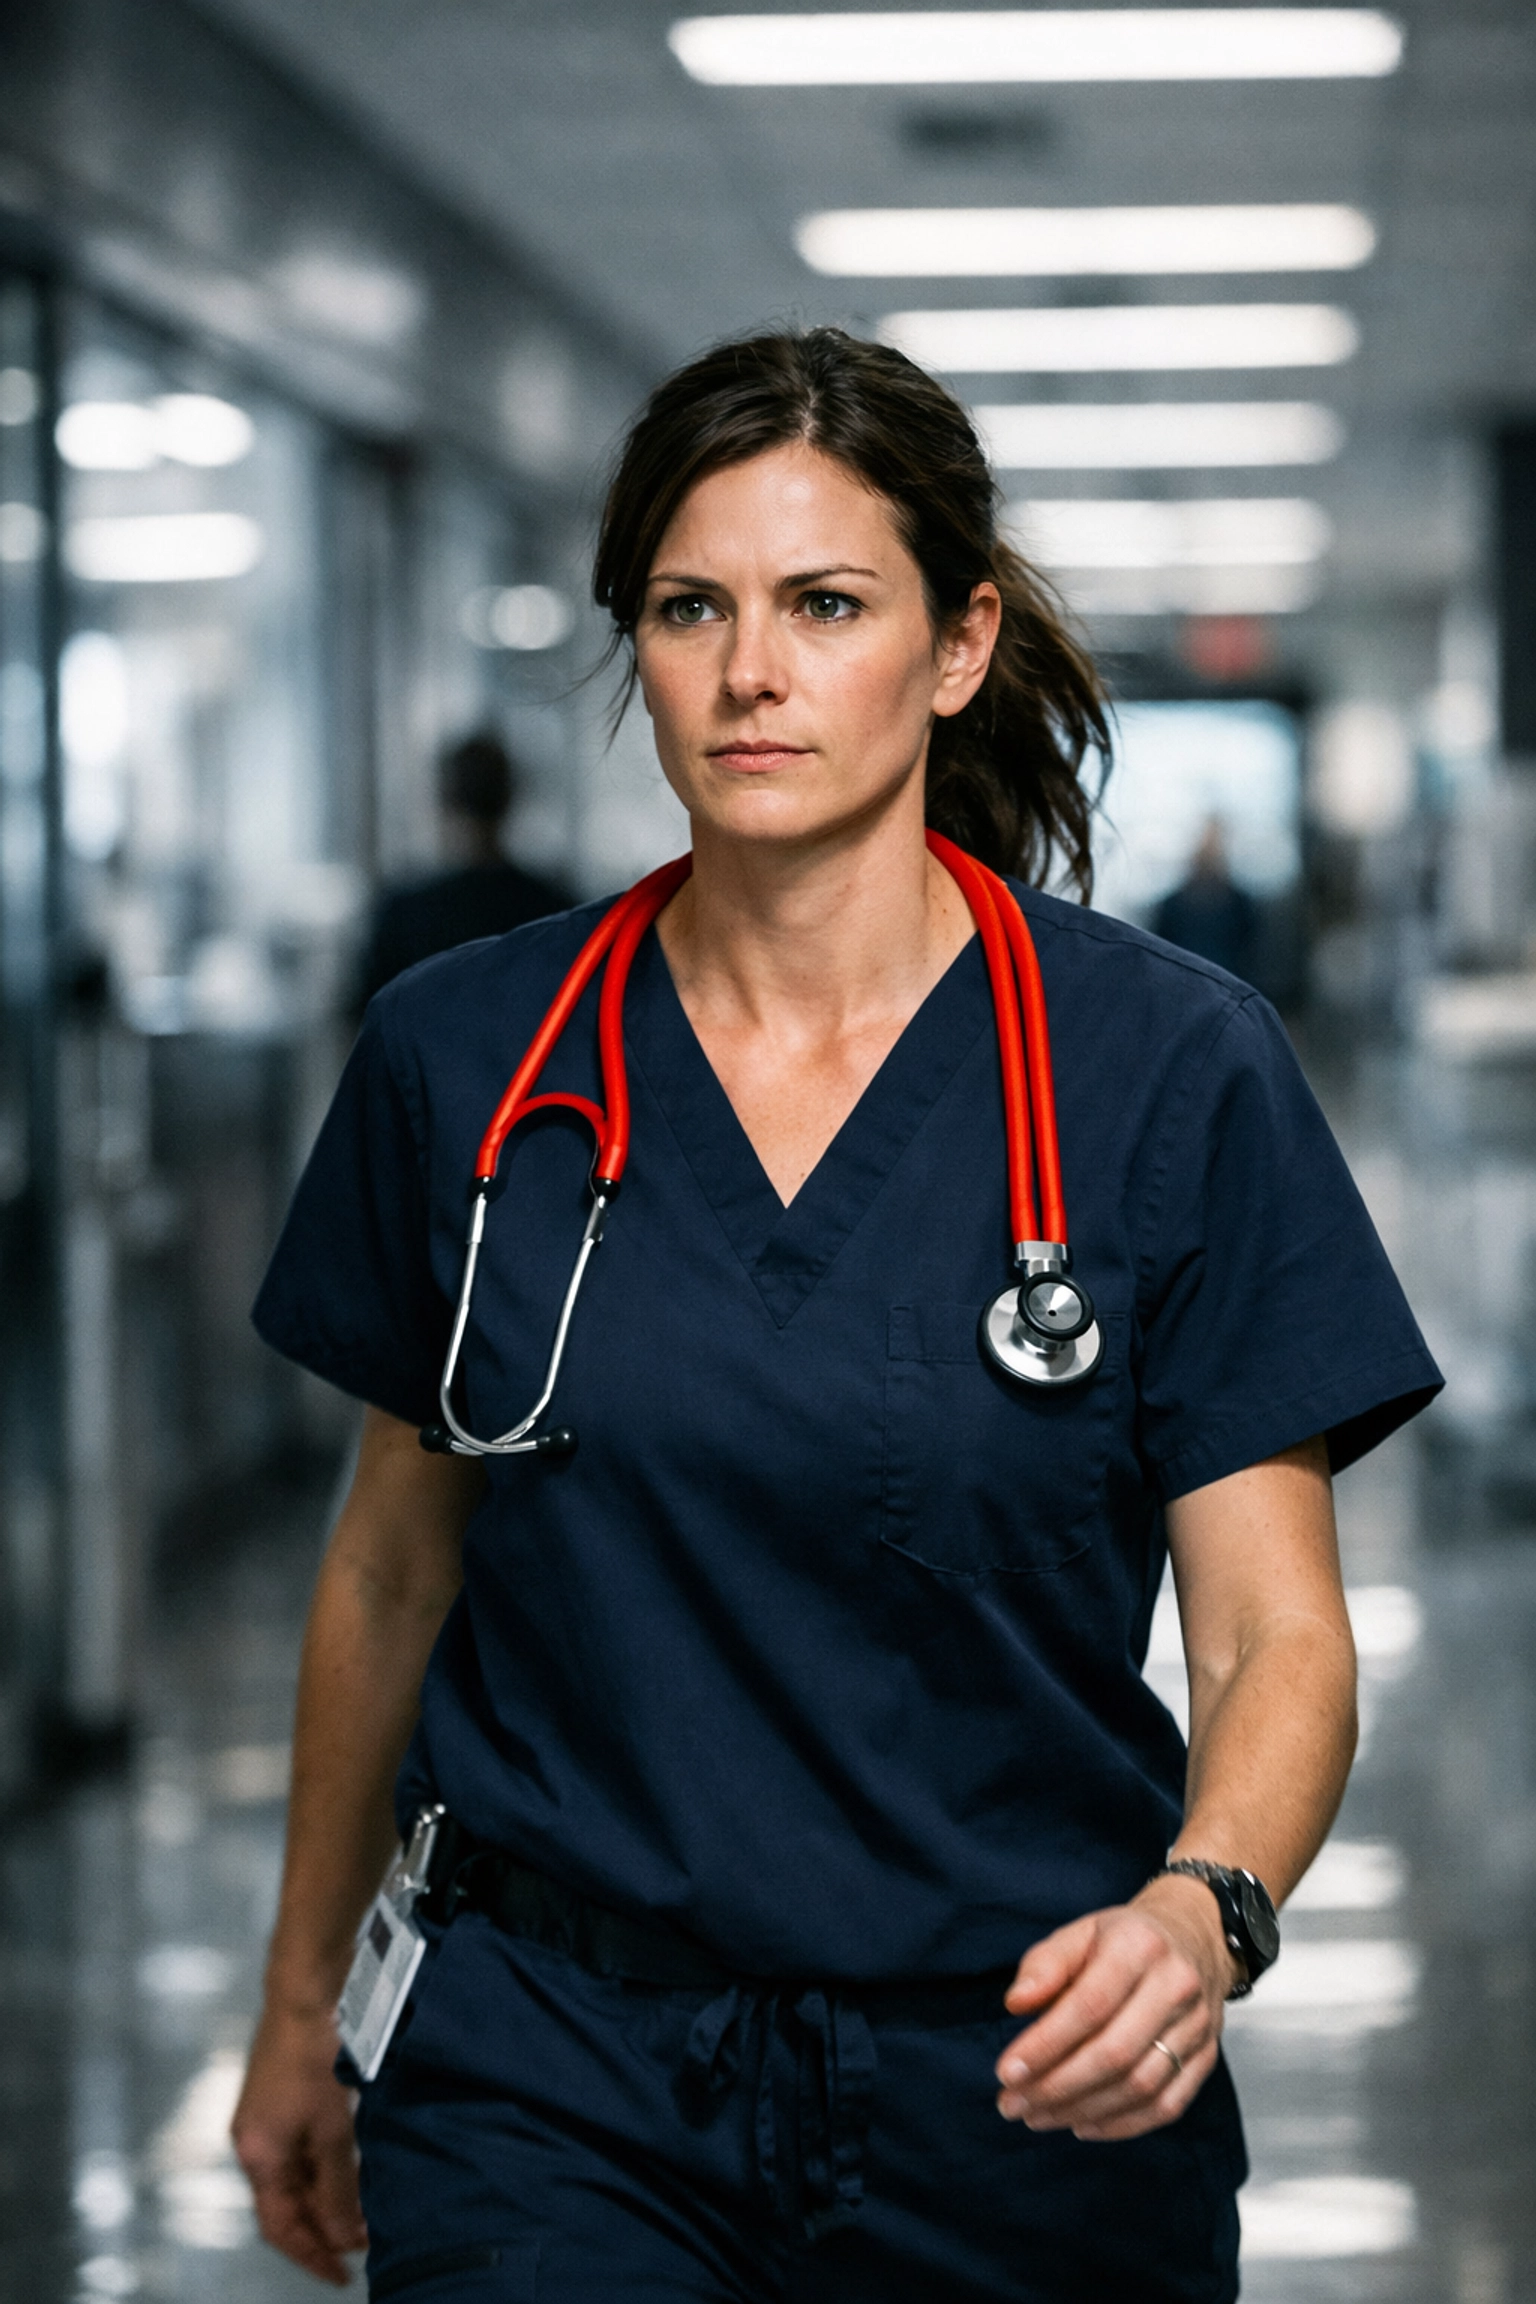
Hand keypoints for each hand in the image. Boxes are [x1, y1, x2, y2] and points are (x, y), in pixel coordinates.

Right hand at [232, 1997, 366, 2283]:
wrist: (307, 1990)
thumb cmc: (316, 2054)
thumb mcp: (334, 2128)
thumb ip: (338, 2186)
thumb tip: (345, 2236)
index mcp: (257, 2155)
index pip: (280, 2227)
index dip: (311, 2255)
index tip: (342, 2274)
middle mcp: (252, 2142)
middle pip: (285, 2205)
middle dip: (321, 2229)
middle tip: (361, 2245)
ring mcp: (264, 2119)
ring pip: (295, 2177)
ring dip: (326, 2198)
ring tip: (363, 2212)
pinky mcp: (280, 2098)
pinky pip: (300, 2150)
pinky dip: (324, 2168)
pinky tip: (352, 2168)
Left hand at [994, 1875, 1232, 2141]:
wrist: (1194, 1938)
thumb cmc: (1123, 1939)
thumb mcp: (1081, 1932)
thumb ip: (1045, 1964)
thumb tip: (1016, 2003)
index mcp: (1138, 1946)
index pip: (1089, 2006)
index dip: (1045, 2044)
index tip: (1006, 2072)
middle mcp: (1175, 1986)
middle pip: (1115, 2053)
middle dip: (1057, 2087)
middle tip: (1012, 2104)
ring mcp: (1197, 2025)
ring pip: (1140, 2086)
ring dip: (1082, 2110)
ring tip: (1037, 2116)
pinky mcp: (1207, 2057)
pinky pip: (1167, 2105)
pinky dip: (1121, 2124)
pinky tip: (1081, 2124)